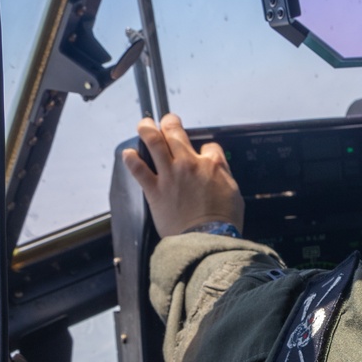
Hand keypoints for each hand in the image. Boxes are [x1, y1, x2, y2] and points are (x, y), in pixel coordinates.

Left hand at [121, 113, 244, 238]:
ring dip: (146, 129)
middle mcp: (189, 164)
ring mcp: (170, 176)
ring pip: (154, 142)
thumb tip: (218, 170)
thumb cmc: (223, 223)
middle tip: (168, 120)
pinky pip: (139, 170)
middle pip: (176, 133)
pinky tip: (127, 154)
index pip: (208, 145)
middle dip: (170, 122)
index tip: (202, 154)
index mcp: (212, 165)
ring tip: (144, 124)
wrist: (208, 240)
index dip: (205, 148)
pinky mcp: (156, 191)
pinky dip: (131, 160)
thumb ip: (224, 176)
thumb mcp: (234, 193)